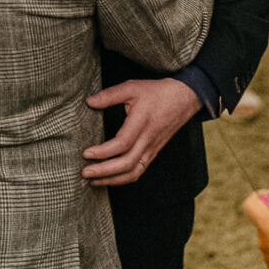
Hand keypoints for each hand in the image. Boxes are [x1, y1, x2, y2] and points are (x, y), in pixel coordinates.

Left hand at [82, 75, 200, 185]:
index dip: (103, 152)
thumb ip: (110, 95)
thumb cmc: (157, 92)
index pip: (122, 144)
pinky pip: (138, 170)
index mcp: (141, 123)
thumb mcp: (132, 87)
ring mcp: (152, 149)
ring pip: (133, 172)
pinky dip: (123, 178)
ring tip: (94, 181)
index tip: (86, 153)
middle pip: (127, 163)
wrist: (183, 98)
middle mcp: (148, 140)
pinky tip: (109, 178)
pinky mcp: (153, 153)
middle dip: (104, 171)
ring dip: (113, 179)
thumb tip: (89, 102)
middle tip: (85, 172)